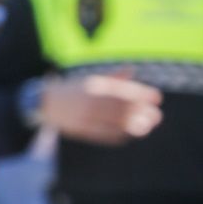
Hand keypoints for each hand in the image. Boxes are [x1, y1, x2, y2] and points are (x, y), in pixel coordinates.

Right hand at [38, 72, 162, 143]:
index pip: (124, 89)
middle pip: (123, 107)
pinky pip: (105, 134)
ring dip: (135, 125)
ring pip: (116, 122)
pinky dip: (120, 134)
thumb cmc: (73, 90)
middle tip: (156, 116)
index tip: (157, 98)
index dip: (143, 94)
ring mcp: (87, 115)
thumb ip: (112, 77)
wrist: (45, 104)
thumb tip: (131, 69)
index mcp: (95, 85)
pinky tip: (129, 134)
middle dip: (143, 112)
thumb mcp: (91, 80)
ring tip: (147, 127)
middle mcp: (92, 100)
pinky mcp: (83, 129)